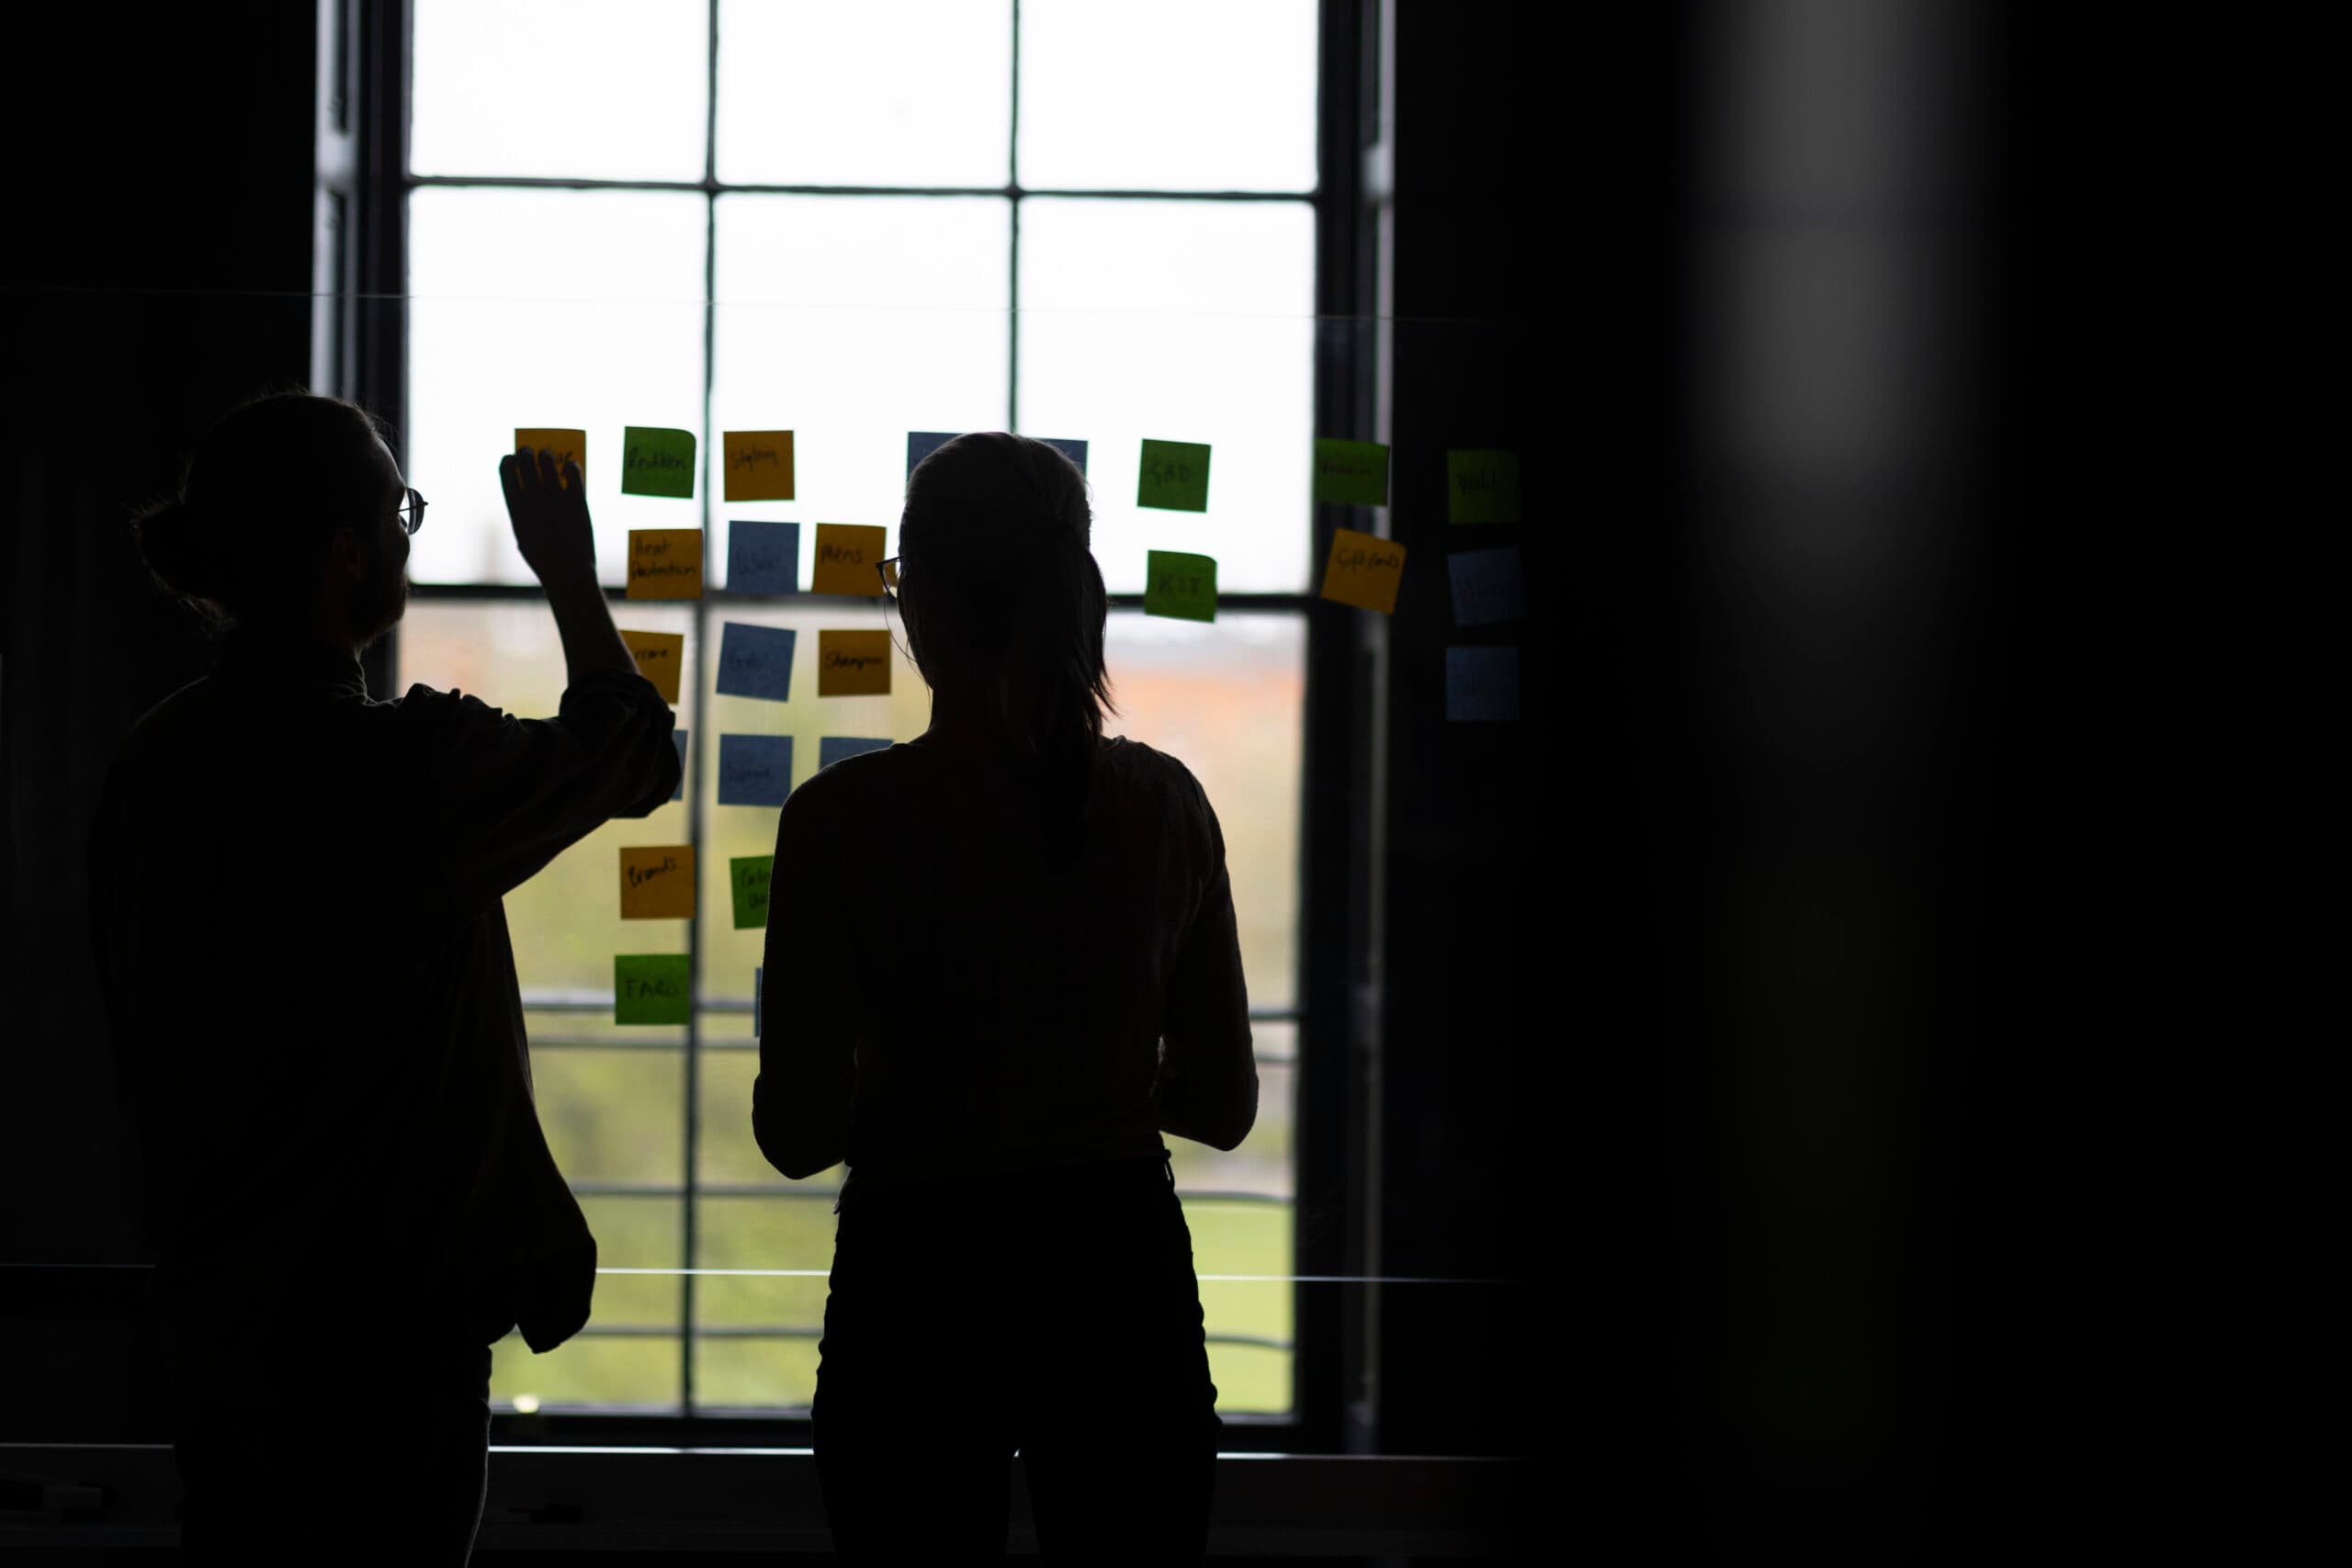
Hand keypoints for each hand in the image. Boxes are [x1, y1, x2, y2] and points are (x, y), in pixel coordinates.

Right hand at [499, 447, 595, 586]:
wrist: (568, 573)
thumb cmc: (544, 558)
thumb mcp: (524, 535)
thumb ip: (524, 513)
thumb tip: (531, 489)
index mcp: (516, 508)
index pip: (506, 471)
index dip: (508, 460)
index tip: (512, 458)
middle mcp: (533, 498)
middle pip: (525, 461)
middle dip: (526, 451)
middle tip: (531, 450)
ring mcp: (554, 498)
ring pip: (547, 461)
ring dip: (546, 455)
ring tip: (549, 456)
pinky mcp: (576, 501)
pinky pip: (572, 472)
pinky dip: (570, 466)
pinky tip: (570, 468)